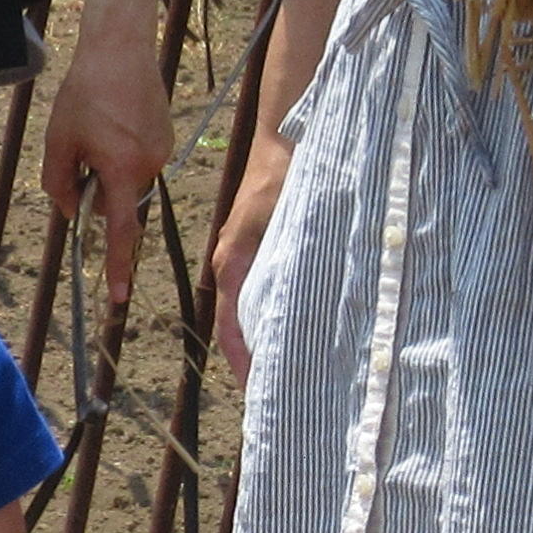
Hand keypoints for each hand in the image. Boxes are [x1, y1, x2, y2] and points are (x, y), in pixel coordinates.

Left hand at [38, 15, 168, 288]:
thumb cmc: (84, 93)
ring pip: (126, 181)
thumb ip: (59, 183)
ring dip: (108, 168)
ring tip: (97, 126)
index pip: (120, 231)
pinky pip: (138, 161)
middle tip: (78, 153)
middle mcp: (149, 165)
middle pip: (116, 201)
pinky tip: (113, 120)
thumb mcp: (58, 141)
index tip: (117, 296)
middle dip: (97, 190)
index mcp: (123, 170)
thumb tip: (73, 212)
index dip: (117, 264)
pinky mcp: (165, 137)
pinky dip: (122, 153)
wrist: (120, 49)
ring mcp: (162, 151)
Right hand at [210, 141, 292, 372]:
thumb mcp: (283, 223)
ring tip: (293, 366)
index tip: (259, 392)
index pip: (230, 329)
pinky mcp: (263, 249)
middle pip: (240, 325)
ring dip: (267, 337)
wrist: (286, 141)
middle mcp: (234, 266)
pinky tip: (301, 325)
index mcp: (232, 264)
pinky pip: (264, 290)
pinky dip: (277, 313)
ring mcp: (248, 258)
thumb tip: (284, 317)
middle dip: (257, 359)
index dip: (243, 363)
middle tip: (284, 391)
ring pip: (253, 309)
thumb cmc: (283, 177)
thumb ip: (277, 264)